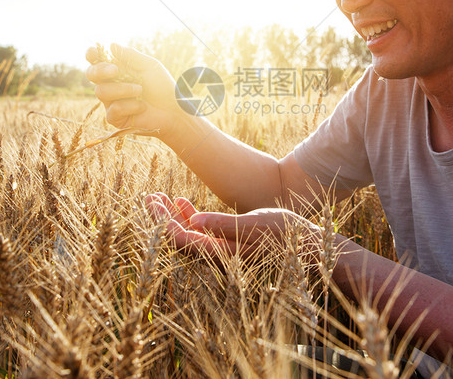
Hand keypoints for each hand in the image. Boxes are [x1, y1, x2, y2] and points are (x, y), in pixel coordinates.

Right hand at [85, 44, 185, 136]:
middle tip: (116, 71)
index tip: (94, 52)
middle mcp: (111, 85)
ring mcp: (111, 102)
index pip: (96, 61)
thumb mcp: (149, 66)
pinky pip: (114, 109)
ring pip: (102, 92)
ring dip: (123, 89)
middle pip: (91, 75)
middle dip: (100, 71)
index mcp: (117, 70)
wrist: (174, 110)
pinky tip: (142, 106)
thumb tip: (112, 45)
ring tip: (140, 90)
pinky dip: (130, 106)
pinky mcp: (116, 118)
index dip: (91, 55)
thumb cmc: (162, 86)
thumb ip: (131, 56)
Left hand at [146, 192, 319, 260]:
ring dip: (171, 216)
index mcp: (219, 252)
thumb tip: (194, 222)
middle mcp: (215, 254)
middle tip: (148, 197)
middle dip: (161, 217)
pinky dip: (189, 216)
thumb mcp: (254, 225)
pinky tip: (181, 203)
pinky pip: (201, 232)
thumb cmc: (283, 234)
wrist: (305, 246)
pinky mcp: (228, 242)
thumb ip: (223, 225)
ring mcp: (220, 248)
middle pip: (178, 237)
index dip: (162, 220)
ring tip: (158, 198)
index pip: (180, 238)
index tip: (151, 201)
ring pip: (187, 233)